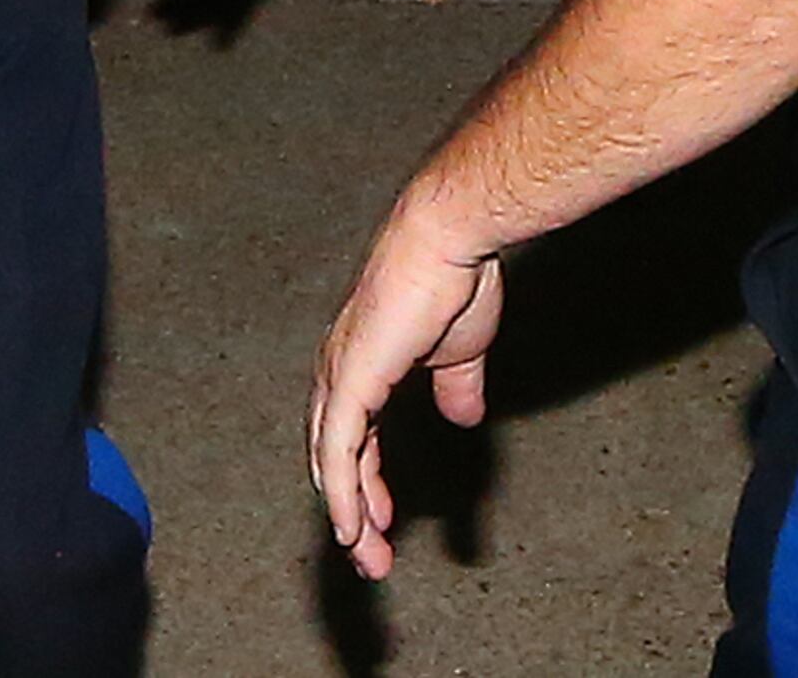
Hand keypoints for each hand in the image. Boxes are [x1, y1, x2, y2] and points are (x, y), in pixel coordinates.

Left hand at [309, 198, 504, 580]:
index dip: (366, 484)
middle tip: (373, 556)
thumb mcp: (459, 351)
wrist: (450, 241)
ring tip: (368, 556)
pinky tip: (352, 527)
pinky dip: (342, 493)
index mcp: (362, 365)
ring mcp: (339, 377)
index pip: (353, 438)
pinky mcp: (349, 381)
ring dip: (350, 514)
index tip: (383, 523)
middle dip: (354, 511)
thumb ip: (456, 386)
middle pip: (334, 458)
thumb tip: (465, 417)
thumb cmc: (455, 280)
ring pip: (332, 463)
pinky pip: (338, 452)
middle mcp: (339, 373)